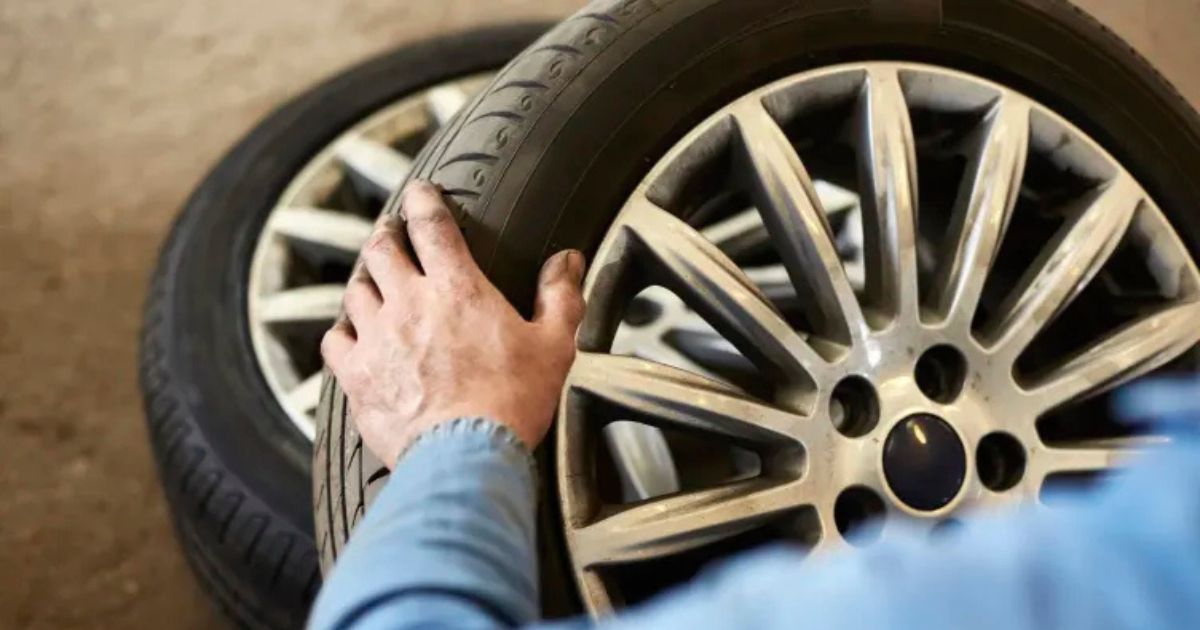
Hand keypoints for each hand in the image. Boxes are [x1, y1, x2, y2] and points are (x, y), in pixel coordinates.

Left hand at [321, 181, 585, 466]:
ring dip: (365, 280)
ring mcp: (376, 338)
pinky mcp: (356, 376)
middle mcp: (408, 303)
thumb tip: (568, 260)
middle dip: (385, 233)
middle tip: (391, 232)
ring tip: (373, 280)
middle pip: (380, 248)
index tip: (421, 193)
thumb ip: (560, 296)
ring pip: (355, 290)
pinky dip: (342, 331)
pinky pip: (334, 340)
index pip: (431, 223)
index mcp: (457, 288)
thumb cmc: (512, 403)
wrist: (466, 457)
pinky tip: (351, 335)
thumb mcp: (553, 346)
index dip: (423, 200)